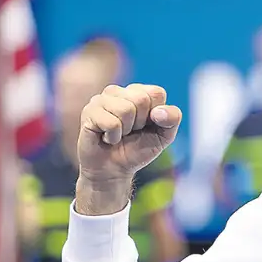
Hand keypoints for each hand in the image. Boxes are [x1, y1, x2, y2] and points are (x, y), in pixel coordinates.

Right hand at [75, 84, 181, 214]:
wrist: (114, 170)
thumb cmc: (138, 149)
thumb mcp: (164, 135)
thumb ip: (173, 118)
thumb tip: (158, 112)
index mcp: (138, 92)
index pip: (157, 93)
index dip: (157, 116)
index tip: (146, 126)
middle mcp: (118, 91)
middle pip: (141, 99)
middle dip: (140, 123)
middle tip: (130, 132)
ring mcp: (101, 99)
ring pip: (125, 110)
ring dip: (126, 130)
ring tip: (118, 134)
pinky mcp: (89, 112)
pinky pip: (111, 123)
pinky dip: (113, 137)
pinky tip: (106, 138)